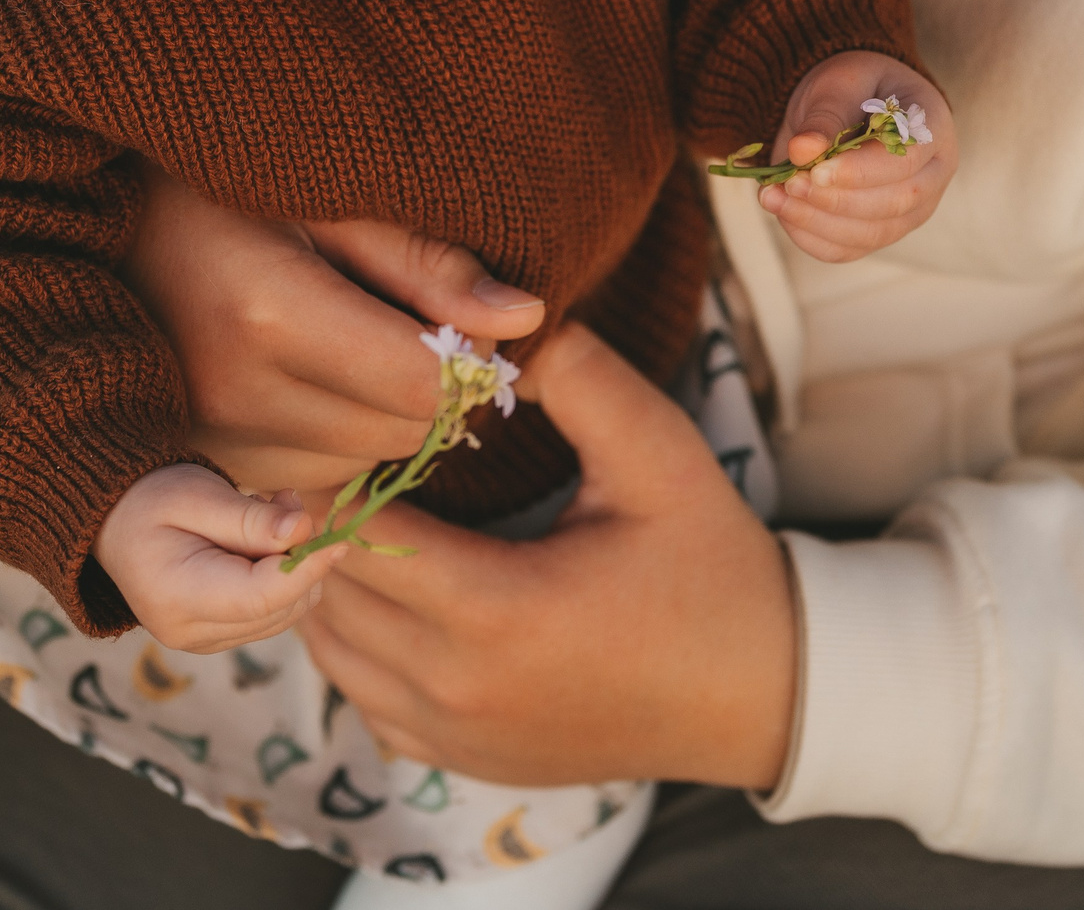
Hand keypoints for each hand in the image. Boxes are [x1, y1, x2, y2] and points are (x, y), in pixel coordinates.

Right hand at [94, 466, 348, 653]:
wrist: (112, 522)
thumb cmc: (149, 499)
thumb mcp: (197, 494)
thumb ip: (250, 519)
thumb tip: (304, 533)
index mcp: (178, 598)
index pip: (261, 598)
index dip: (307, 569)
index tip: (339, 540)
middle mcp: (191, 633)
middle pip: (279, 610)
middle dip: (300, 560)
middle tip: (285, 503)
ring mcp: (204, 641)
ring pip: (283, 614)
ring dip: (293, 566)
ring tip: (269, 512)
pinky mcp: (218, 636)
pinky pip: (271, 613)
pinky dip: (280, 577)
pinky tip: (261, 539)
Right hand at [125, 166, 547, 494]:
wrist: (93, 233)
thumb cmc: (225, 193)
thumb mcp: (327, 201)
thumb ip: (427, 264)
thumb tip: (527, 319)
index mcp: (270, 313)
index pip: (423, 384)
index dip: (468, 358)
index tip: (469, 318)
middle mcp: (237, 395)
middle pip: (402, 433)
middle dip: (432, 389)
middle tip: (413, 325)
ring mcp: (215, 442)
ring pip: (368, 465)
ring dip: (387, 420)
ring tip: (355, 346)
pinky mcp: (210, 469)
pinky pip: (322, 483)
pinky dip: (342, 443)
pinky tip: (318, 384)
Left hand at [299, 323, 795, 788]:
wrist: (759, 694)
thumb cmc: (710, 568)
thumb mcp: (659, 456)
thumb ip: (582, 378)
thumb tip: (500, 325)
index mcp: (498, 610)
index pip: (357, 533)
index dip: (338, 474)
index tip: (352, 425)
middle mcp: (458, 685)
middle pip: (327, 590)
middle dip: (325, 520)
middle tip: (342, 456)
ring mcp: (452, 734)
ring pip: (330, 647)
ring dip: (331, 579)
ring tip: (364, 513)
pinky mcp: (457, 758)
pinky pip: (359, 695)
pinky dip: (356, 642)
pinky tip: (393, 588)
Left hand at [757, 51, 954, 262]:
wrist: (849, 104)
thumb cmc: (853, 88)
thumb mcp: (838, 84)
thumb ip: (825, 115)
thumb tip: (803, 150)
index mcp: (932, 129)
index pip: (906, 163)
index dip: (860, 172)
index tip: (815, 171)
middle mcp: (932, 176)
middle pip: (894, 204)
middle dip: (836, 200)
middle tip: (791, 183)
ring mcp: (910, 211)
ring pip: (870, 234)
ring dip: (816, 222)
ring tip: (773, 196)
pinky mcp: (878, 232)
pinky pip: (847, 249)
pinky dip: (810, 238)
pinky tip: (782, 212)